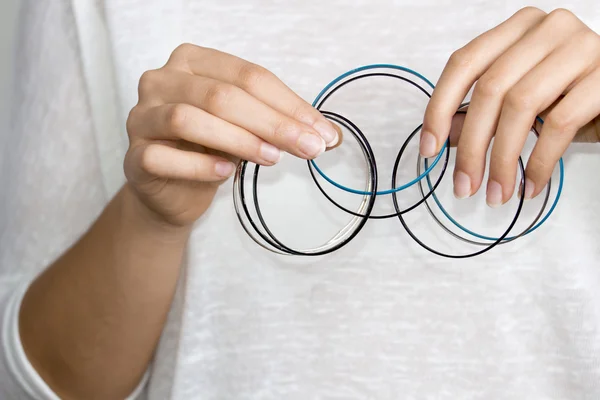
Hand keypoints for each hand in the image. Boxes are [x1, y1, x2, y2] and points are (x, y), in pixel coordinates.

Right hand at [125, 44, 340, 226]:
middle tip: (309, 147)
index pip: (248, 76)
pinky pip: (163, 157)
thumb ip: (278, 124)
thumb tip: (327, 135)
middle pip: (221, 95)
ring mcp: (142, 117)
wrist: (171, 192)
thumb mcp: (247, 128)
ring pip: (189, 119)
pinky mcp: (134, 155)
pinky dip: (200, 165)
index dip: (290, 104)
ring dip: (240, 140)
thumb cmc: (209, 150)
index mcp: (193, 62)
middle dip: (273, 123)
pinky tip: (227, 172)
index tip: (323, 133)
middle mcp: (162, 80)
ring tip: (273, 158)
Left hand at [421, 7, 599, 205]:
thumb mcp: (523, 102)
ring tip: (497, 193)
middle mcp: (547, 29)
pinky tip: (531, 186)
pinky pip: (558, 124)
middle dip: (472, 147)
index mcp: (518, 29)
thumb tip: (445, 138)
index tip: (429, 148)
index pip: (464, 63)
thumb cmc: (572, 96)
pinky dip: (539, 163)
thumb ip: (484, 112)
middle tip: (464, 186)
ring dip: (502, 160)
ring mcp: (579, 47)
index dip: (439, 108)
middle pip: (490, 89)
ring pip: (520, 106)